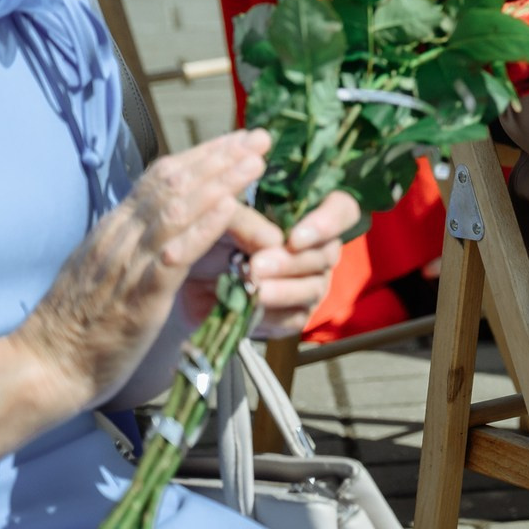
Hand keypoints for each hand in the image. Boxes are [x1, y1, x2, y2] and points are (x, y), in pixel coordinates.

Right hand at [12, 131, 270, 412]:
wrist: (41, 369)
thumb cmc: (73, 329)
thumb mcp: (99, 272)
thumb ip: (126, 246)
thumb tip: (156, 227)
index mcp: (112, 231)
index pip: (158, 178)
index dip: (200, 156)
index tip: (235, 140)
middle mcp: (119, 238)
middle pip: (173, 184)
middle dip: (219, 157)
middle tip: (259, 138)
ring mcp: (128, 265)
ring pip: (177, 210)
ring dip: (220, 183)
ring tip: (255, 163)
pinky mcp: (140, 297)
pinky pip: (175, 254)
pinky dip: (204, 227)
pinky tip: (229, 209)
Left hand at [187, 190, 360, 337]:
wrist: (186, 279)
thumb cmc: (213, 238)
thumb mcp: (222, 220)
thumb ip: (245, 220)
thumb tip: (273, 240)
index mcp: (307, 215)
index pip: (342, 210)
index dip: (328, 222)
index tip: (295, 237)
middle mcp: (317, 249)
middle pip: (326, 254)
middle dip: (291, 261)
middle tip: (257, 265)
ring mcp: (310, 283)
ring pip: (314, 288)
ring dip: (283, 289)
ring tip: (253, 289)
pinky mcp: (294, 315)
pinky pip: (295, 317)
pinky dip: (272, 314)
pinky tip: (250, 308)